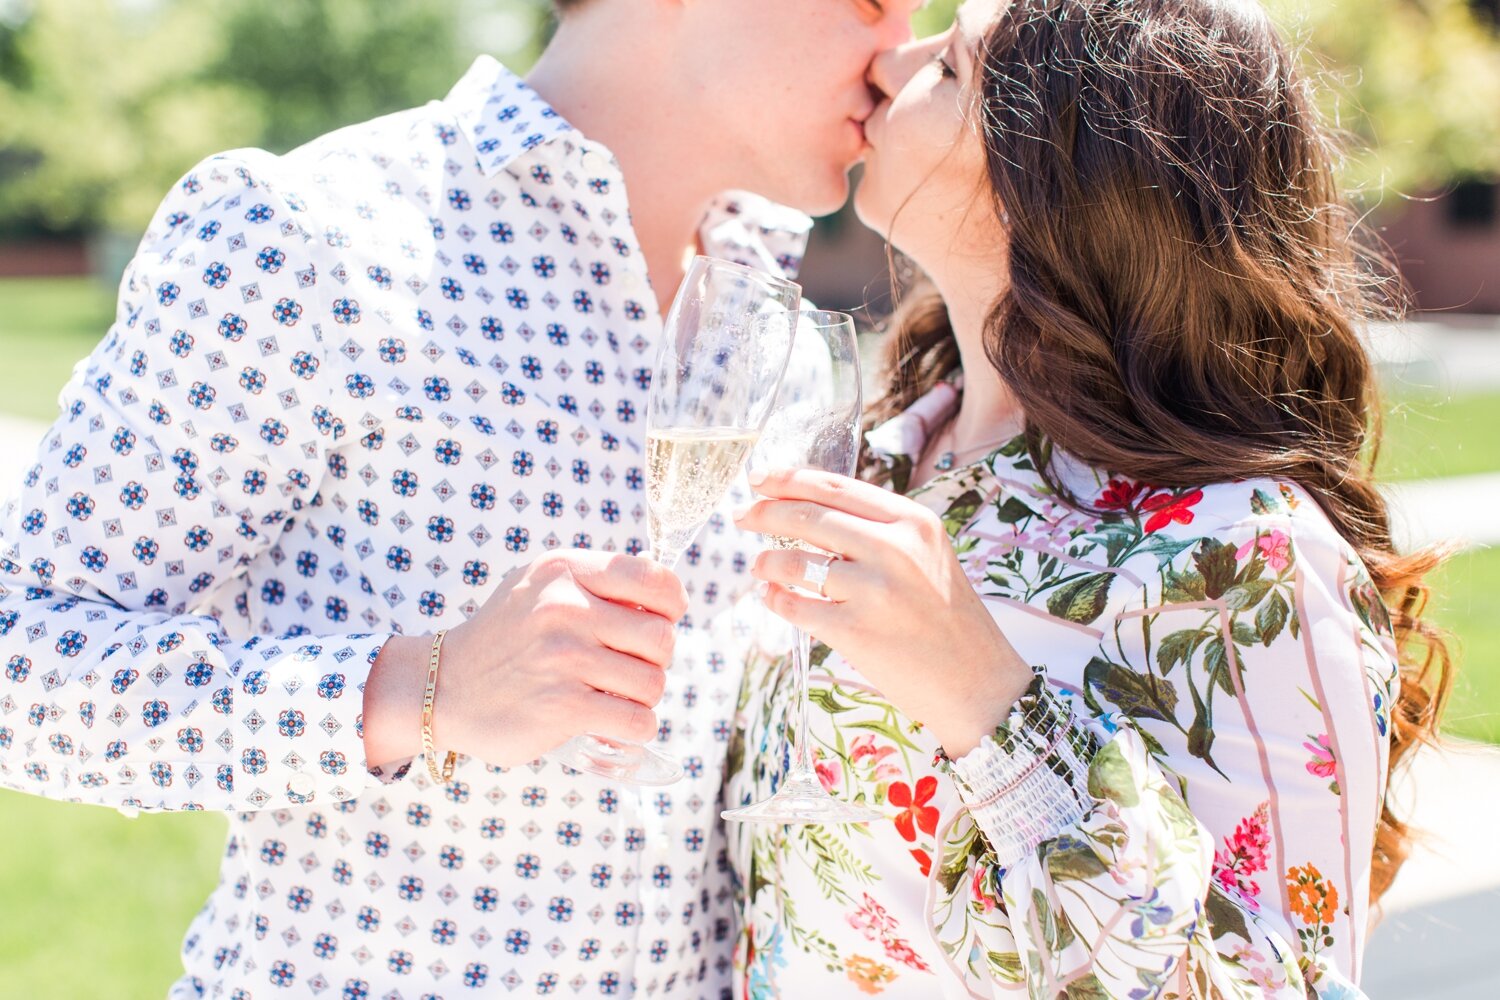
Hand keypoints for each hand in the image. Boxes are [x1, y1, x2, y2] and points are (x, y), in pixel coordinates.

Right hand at [365, 551, 687, 769]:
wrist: (443, 686)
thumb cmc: (505, 637)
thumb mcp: (540, 585)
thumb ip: (595, 581)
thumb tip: (667, 598)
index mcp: (564, 571)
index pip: (653, 579)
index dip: (671, 605)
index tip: (660, 621)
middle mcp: (565, 608)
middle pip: (662, 638)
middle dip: (656, 660)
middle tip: (630, 668)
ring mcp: (564, 657)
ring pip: (653, 683)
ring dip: (642, 697)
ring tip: (613, 695)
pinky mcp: (562, 706)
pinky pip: (637, 721)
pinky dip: (635, 728)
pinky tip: (613, 723)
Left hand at [734, 468, 1032, 755]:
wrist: (978, 682)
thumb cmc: (948, 618)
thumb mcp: (928, 554)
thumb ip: (879, 529)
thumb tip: (811, 509)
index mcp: (912, 521)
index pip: (834, 486)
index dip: (788, 479)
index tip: (758, 479)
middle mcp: (894, 548)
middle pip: (808, 517)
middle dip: (764, 513)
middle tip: (743, 516)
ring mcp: (873, 590)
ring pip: (795, 562)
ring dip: (767, 561)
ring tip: (760, 566)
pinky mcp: (856, 631)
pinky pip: (796, 607)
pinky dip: (776, 599)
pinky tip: (772, 597)